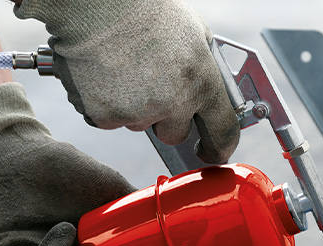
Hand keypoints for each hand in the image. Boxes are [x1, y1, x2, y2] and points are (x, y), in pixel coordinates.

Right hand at [14, 0, 240, 163]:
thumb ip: (206, 67)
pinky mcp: (104, 116)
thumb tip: (214, 89)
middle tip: (154, 90)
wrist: (99, 5)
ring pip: (139, 124)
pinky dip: (106, 103)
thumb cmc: (148, 10)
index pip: (222, 132)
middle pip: (175, 134)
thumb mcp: (195, 33)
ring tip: (126, 69)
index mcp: (203, 84)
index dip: (219, 148)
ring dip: (135, 107)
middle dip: (167, 119)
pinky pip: (108, 119)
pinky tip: (105, 74)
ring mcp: (138, 113)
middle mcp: (173, 104)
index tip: (212, 153)